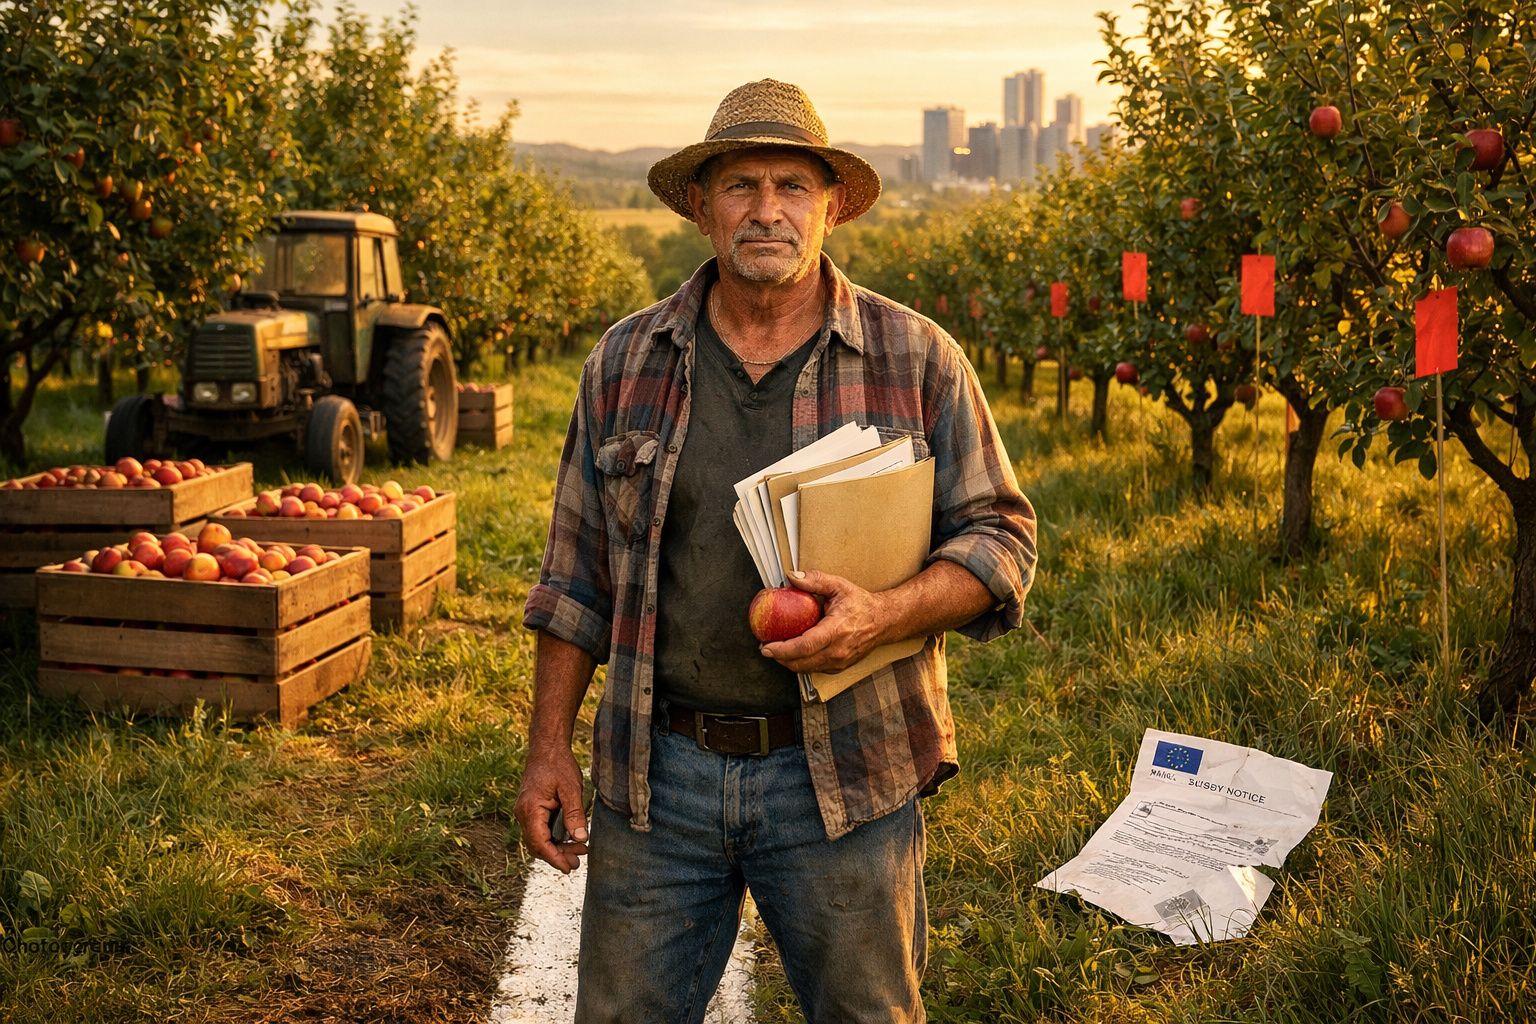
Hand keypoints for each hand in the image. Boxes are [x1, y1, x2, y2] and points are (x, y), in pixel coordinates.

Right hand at [514, 745, 589, 873]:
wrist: (547, 747)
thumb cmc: (558, 764)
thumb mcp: (571, 788)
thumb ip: (575, 814)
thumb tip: (581, 838)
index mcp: (530, 809)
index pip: (539, 843)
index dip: (554, 858)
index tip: (569, 868)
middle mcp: (523, 813)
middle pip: (537, 845)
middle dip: (557, 856)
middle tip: (578, 862)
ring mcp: (525, 812)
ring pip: (538, 839)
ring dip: (557, 848)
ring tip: (579, 852)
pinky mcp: (531, 809)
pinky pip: (540, 830)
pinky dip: (554, 838)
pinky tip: (570, 839)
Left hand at [758, 569, 889, 672]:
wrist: (884, 621)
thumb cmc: (861, 603)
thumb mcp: (839, 586)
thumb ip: (815, 580)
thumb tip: (791, 577)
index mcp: (837, 630)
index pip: (805, 646)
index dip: (782, 649)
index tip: (766, 646)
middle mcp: (838, 651)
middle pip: (801, 663)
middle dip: (779, 658)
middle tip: (765, 647)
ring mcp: (840, 662)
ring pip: (806, 669)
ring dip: (788, 662)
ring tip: (776, 650)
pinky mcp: (840, 667)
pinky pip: (814, 669)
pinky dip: (801, 663)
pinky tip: (793, 652)